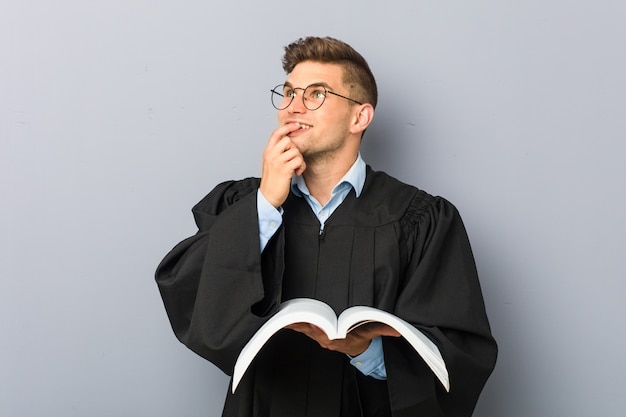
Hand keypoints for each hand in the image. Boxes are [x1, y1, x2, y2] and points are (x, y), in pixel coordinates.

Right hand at [259, 123, 305, 207]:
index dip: (287, 127)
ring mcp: (277, 162)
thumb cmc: (272, 181)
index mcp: (268, 152)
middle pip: (288, 140)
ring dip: (300, 160)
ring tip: (296, 168)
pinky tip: (297, 173)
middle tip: (295, 159)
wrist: (268, 196)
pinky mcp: (284, 170)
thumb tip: (289, 143)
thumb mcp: (271, 163)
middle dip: (295, 149)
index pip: (276, 134)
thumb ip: (277, 153)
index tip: (296, 125)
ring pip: (295, 151)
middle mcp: (271, 155)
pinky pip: (298, 161)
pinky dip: (301, 167)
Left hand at [286, 322, 400, 356]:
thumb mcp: (372, 332)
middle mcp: (327, 340)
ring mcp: (319, 338)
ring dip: (296, 324)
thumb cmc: (361, 337)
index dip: (322, 331)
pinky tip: (284, 319)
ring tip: (286, 317)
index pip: (329, 336)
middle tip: (295, 318)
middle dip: (304, 325)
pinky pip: (302, 330)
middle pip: (314, 332)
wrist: (355, 348)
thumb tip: (397, 330)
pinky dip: (294, 325)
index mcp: (339, 340)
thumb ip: (383, 329)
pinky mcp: (314, 334)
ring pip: (306, 331)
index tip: (316, 325)